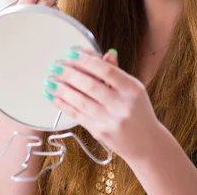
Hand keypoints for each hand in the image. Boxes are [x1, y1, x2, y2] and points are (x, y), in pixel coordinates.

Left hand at [43, 47, 164, 162]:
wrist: (147, 143)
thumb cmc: (138, 112)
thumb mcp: (134, 89)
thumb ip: (117, 72)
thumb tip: (105, 53)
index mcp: (132, 89)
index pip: (106, 70)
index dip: (86, 60)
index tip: (71, 52)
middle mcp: (122, 105)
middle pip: (90, 85)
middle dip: (69, 73)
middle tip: (56, 65)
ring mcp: (110, 120)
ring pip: (81, 101)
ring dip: (62, 89)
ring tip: (49, 79)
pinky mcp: (100, 132)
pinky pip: (78, 115)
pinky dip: (63, 105)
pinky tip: (53, 96)